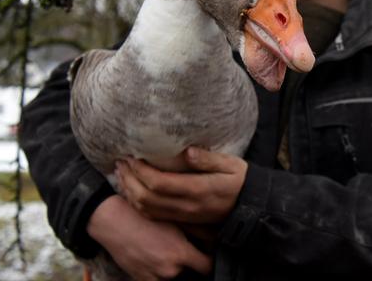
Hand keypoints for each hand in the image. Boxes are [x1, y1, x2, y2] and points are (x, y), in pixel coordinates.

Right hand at [87, 194, 211, 278]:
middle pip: (191, 274)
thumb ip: (197, 232)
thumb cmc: (144, 217)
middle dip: (191, 264)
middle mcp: (169, 270)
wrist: (114, 223)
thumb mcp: (175, 220)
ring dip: (176, 270)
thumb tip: (213, 238)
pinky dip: (160, 274)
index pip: (207, 267)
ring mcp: (154, 278)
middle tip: (187, 250)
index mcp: (180, 254)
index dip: (210, 261)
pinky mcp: (141, 280)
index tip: (209, 256)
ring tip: (168, 253)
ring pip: (174, 278)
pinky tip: (156, 258)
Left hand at [116, 147, 247, 224]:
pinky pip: (154, 216)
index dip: (140, 171)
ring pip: (147, 210)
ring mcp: (184, 216)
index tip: (132, 156)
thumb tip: (187, 151)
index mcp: (198, 190)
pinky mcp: (183, 220)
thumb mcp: (231, 164)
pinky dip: (138, 204)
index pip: (159, 184)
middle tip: (121, 162)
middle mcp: (187, 206)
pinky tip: (133, 191)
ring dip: (130, 192)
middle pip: (147, 198)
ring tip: (122, 174)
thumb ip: (208, 159)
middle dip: (129, 180)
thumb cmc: (241, 181)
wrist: (250, 206)